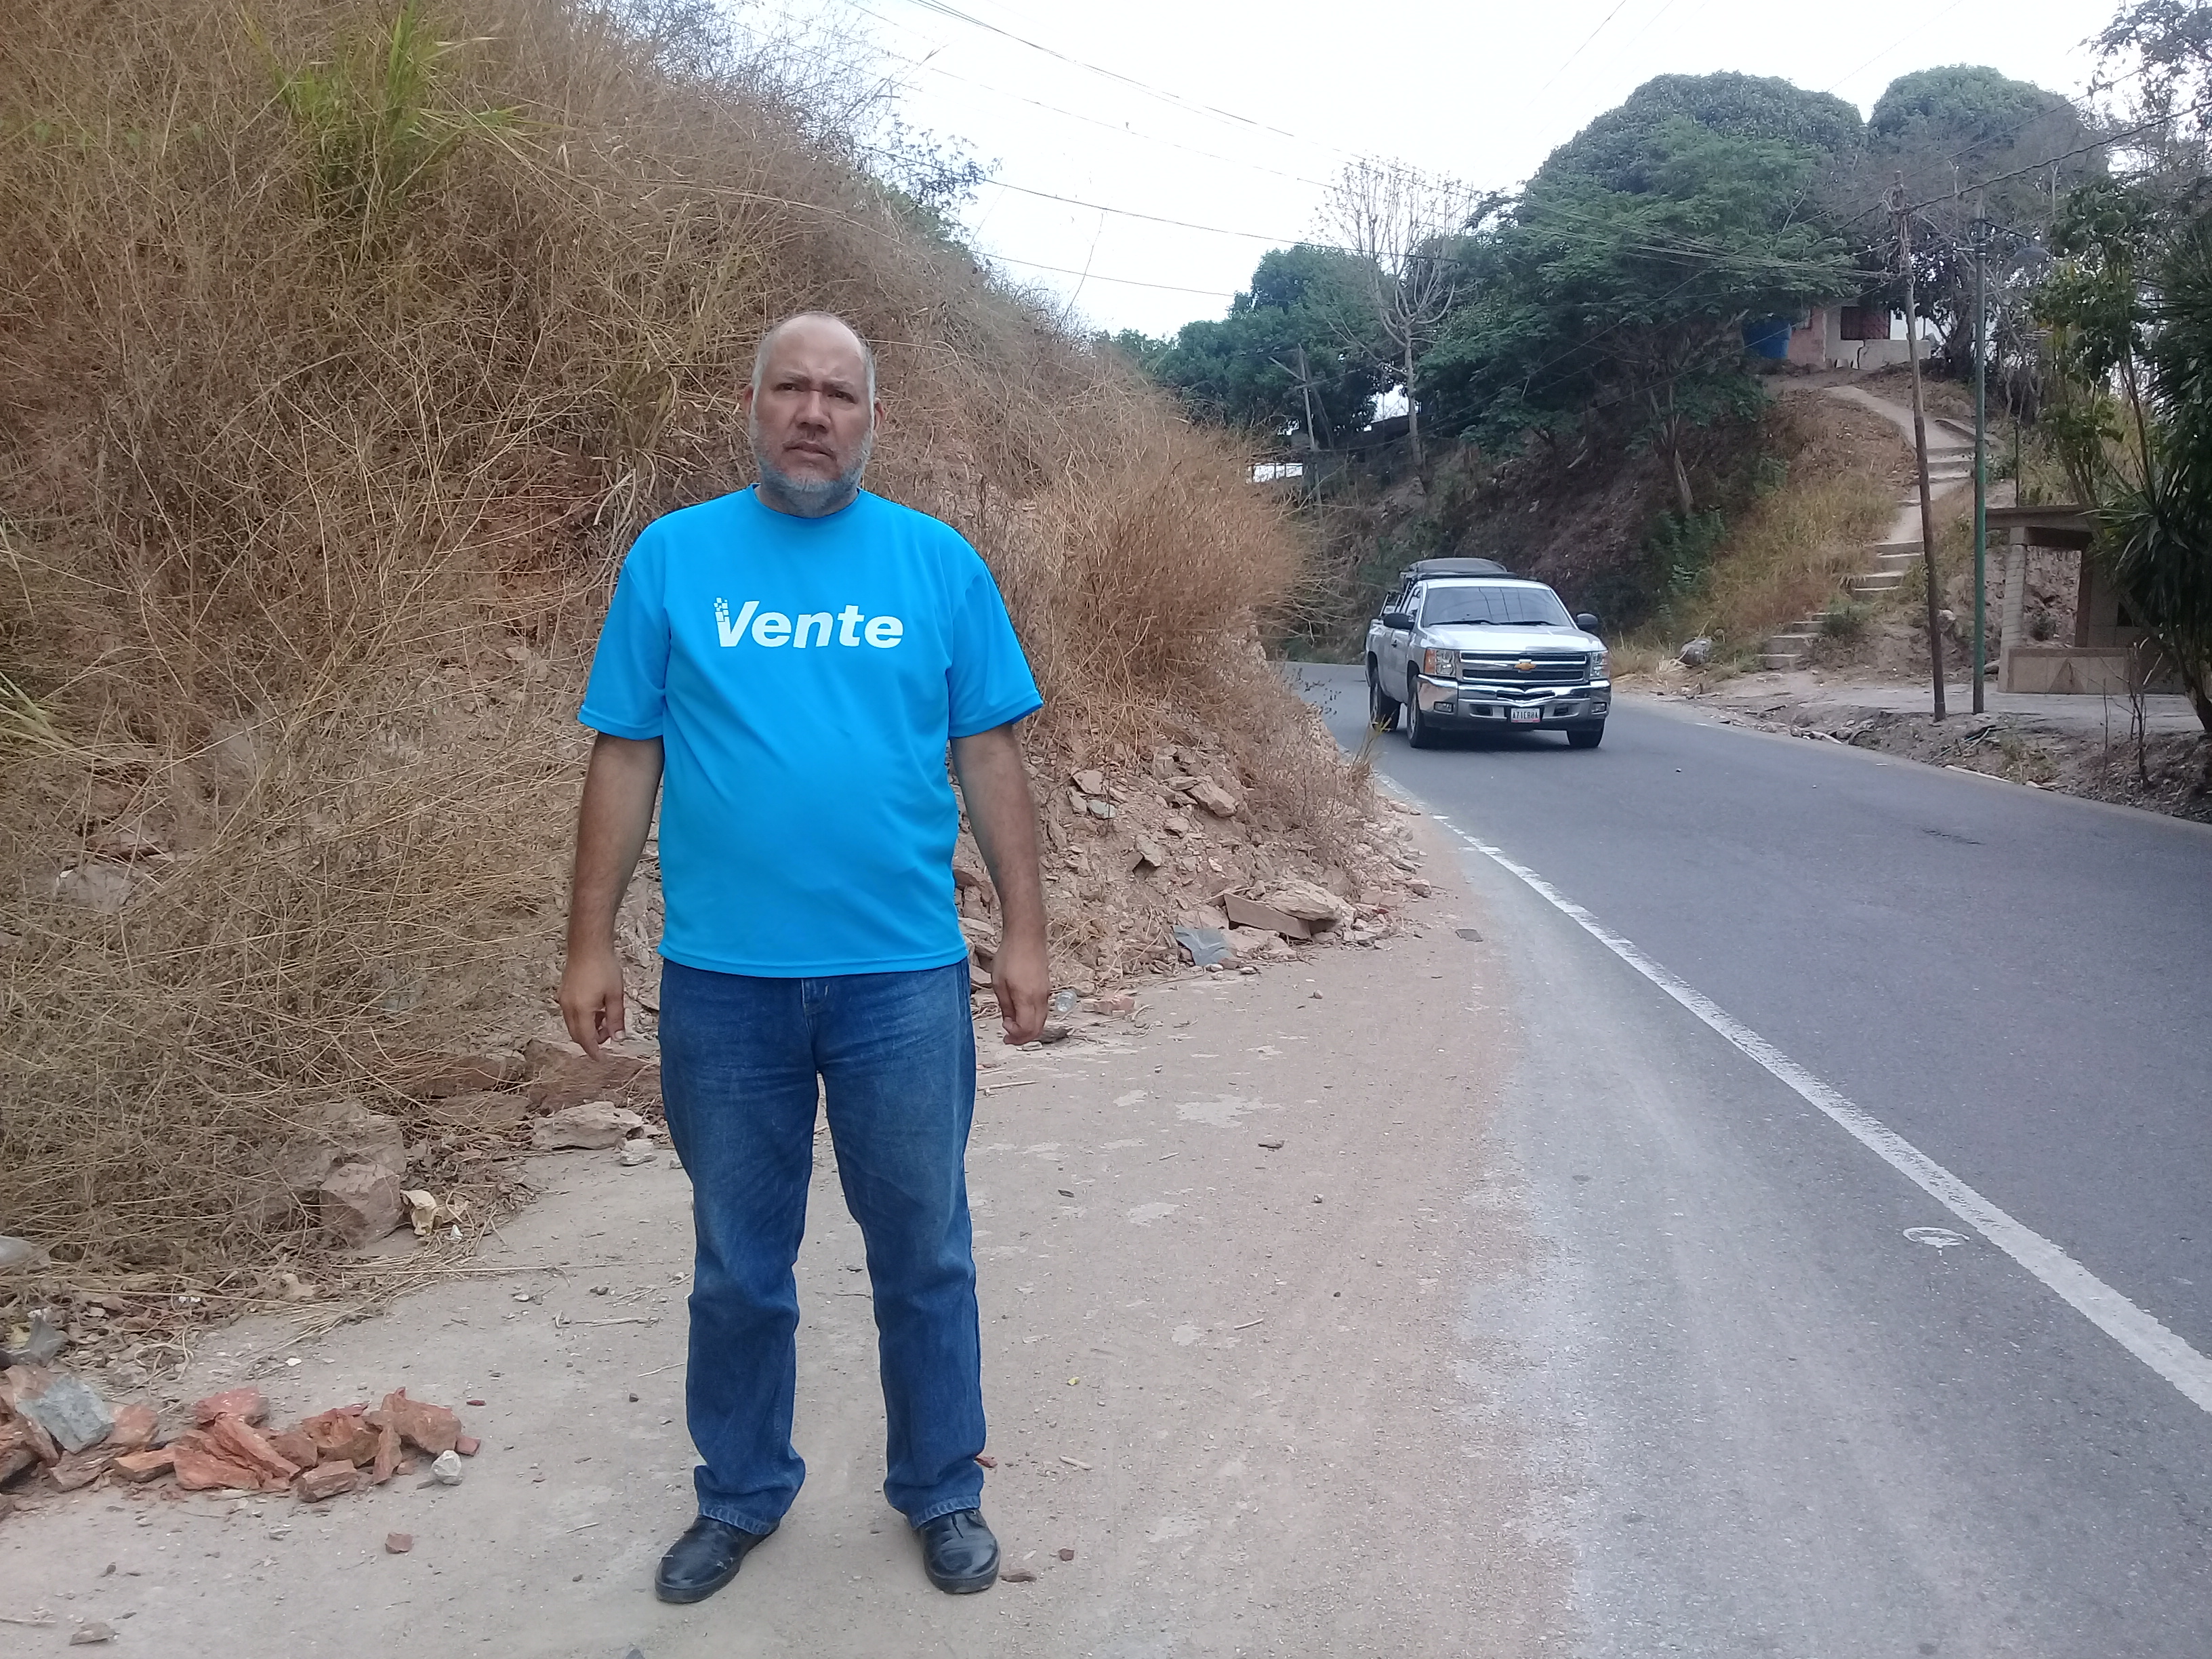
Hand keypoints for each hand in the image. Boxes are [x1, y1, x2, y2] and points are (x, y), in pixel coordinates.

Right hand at [560, 943, 626, 1057]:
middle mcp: (568, 1008)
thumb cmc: (604, 968)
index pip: (586, 1039)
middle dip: (592, 1041)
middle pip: (577, 1035)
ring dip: (588, 1029)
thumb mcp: (615, 995)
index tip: (602, 1059)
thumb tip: (618, 1038)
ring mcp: (563, 1000)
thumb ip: (616, 1019)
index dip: (594, 1051)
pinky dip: (583, 1018)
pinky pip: (571, 1014)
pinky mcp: (563, 993)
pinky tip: (596, 1009)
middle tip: (609, 1035)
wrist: (588, 946)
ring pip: (573, 1025)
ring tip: (606, 1019)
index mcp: (582, 1010)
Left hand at [989, 930, 1049, 1045]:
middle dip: (1023, 1037)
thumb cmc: (1011, 955)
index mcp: (1027, 998)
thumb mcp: (999, 983)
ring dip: (1028, 1028)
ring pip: (1042, 1021)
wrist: (1026, 936)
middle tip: (1008, 1036)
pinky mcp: (1046, 988)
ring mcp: (1046, 993)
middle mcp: (1041, 998)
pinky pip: (1042, 1010)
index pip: (1027, 1029)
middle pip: (1038, 1029)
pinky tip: (1020, 1013)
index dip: (1016, 1036)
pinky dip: (1033, 1018)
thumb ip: (1005, 1006)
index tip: (1004, 1030)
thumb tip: (1009, 1021)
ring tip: (1012, 1024)